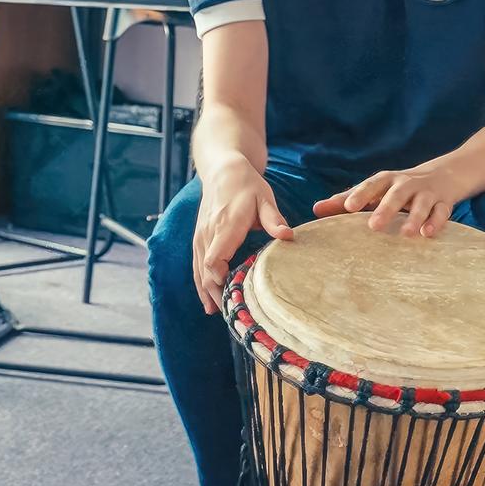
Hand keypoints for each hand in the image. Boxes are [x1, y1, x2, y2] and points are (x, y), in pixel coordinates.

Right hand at [192, 163, 292, 314]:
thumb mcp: (264, 197)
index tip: (234, 295)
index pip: (215, 259)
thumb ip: (273, 218)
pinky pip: (197, 265)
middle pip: (205, 271)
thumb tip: (288, 236)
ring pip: (198, 271)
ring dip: (207, 292)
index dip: (220, 280)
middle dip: (216, 294)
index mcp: (225, 226)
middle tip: (232, 315)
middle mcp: (208, 234)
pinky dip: (201, 283)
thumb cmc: (246, 185)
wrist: (222, 170)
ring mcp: (200, 237)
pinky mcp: (199, 238)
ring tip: (218, 313)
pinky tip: (208, 300)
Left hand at [311, 165, 465, 236]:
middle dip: (386, 208)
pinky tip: (427, 234)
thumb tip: (316, 209)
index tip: (347, 208)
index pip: (371, 185)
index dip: (360, 195)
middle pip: (396, 194)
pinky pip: (441, 212)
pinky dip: (436, 222)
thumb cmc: (400, 187)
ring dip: (414, 218)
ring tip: (405, 234)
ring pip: (421, 204)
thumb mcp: (376, 190)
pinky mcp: (444, 203)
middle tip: (374, 227)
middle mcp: (406, 184)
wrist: (445, 173)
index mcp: (386, 181)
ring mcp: (426, 193)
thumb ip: (347, 199)